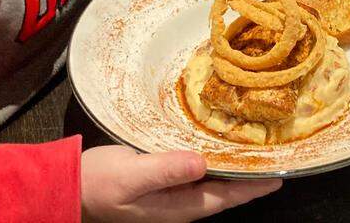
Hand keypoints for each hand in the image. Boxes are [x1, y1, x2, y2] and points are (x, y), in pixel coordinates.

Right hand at [81, 146, 281, 222]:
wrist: (71, 186)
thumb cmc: (99, 184)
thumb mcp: (131, 176)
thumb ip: (166, 170)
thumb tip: (202, 163)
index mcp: (178, 207)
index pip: (226, 197)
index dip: (253, 187)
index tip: (278, 175)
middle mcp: (181, 202)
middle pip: (225, 189)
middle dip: (250, 175)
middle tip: (275, 154)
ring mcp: (173, 191)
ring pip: (213, 178)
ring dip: (234, 164)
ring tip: (257, 146)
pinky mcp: (165, 177)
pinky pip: (198, 168)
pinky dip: (214, 156)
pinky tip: (220, 142)